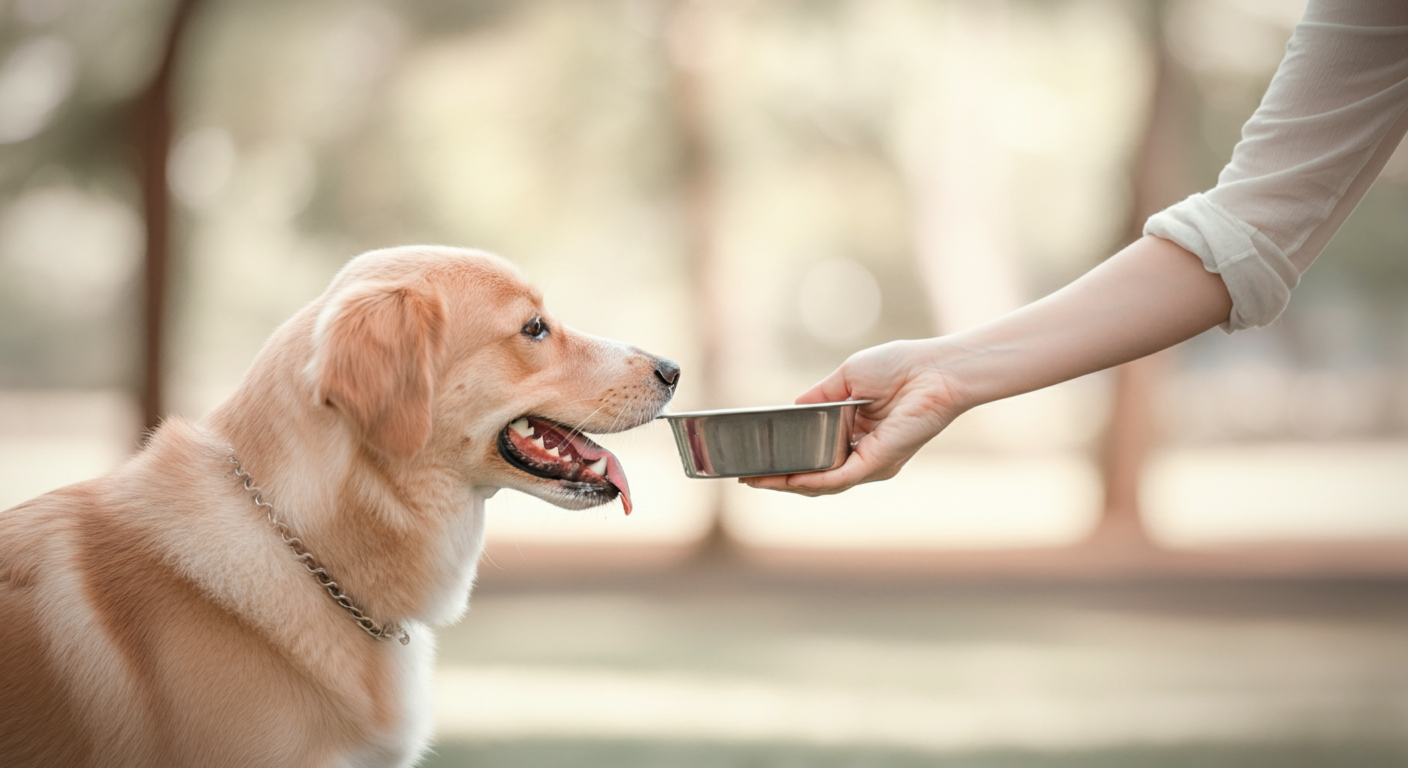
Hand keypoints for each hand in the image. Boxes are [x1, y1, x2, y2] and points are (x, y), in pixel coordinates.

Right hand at [740, 339, 963, 494]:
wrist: (934, 369)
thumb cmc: (900, 366)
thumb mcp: (847, 378)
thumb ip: (818, 398)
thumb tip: (791, 408)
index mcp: (854, 434)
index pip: (814, 455)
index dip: (785, 461)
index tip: (756, 462)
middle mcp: (861, 453)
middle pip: (813, 475)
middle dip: (778, 479)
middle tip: (746, 478)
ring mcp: (869, 461)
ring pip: (821, 483)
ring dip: (787, 483)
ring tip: (757, 480)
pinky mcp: (877, 462)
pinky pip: (839, 478)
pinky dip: (812, 480)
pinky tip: (787, 479)